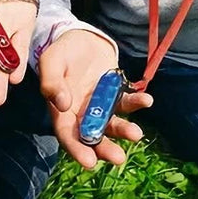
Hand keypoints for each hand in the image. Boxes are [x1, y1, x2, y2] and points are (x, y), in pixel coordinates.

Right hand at [39, 29, 152, 168]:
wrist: (80, 37)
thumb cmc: (61, 52)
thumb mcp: (51, 62)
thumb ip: (51, 82)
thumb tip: (62, 104)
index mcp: (62, 112)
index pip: (68, 136)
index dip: (77, 150)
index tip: (90, 162)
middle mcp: (82, 114)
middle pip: (93, 137)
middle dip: (105, 149)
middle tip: (119, 158)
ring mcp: (101, 105)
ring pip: (113, 123)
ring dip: (124, 130)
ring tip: (136, 134)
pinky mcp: (116, 93)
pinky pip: (127, 101)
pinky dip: (137, 102)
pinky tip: (146, 100)